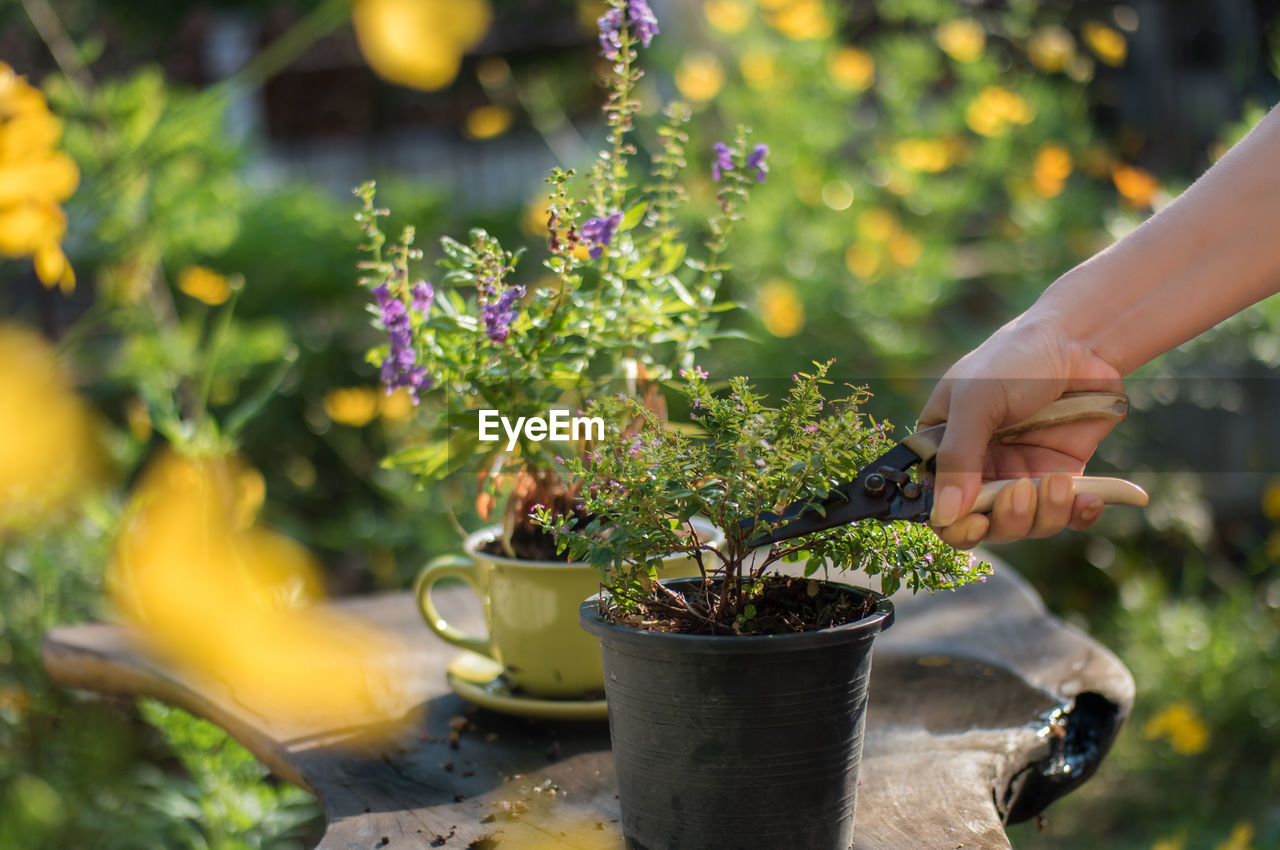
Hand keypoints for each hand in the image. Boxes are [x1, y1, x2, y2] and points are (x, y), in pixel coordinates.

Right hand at [918, 315, 1124, 548]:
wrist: (1077, 341)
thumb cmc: (1014, 360)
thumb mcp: (976, 402)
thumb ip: (958, 458)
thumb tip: (943, 517)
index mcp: (944, 450)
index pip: (937, 506)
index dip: (954, 524)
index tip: (976, 522)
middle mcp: (980, 469)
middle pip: (984, 525)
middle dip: (1006, 519)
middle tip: (1021, 491)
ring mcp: (1020, 475)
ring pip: (1027, 525)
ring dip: (1044, 514)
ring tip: (1059, 483)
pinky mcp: (1059, 477)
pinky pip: (1066, 515)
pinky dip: (1077, 515)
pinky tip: (1088, 501)